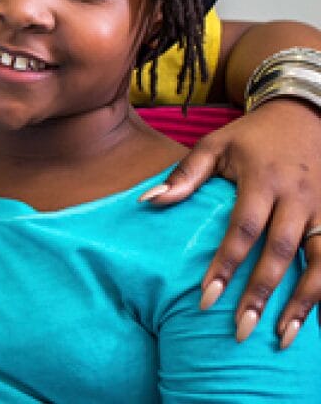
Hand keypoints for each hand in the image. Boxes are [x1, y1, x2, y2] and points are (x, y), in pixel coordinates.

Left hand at [140, 99, 320, 348]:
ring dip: (304, 302)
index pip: (242, 230)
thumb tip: (147, 201)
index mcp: (262, 180)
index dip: (225, 266)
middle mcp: (297, 196)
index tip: (206, 299)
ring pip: (319, 261)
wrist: (307, 112)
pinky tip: (314, 318)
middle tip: (240, 330)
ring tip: (284, 338)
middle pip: (280, 252)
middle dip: (261, 293)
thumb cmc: (252, 136)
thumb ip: (184, 175)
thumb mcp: (215, 145)